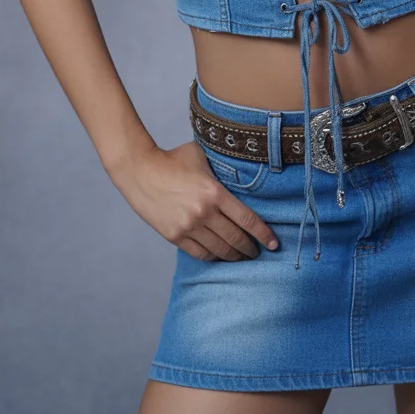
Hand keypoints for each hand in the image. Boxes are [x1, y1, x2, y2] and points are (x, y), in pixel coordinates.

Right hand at [109, 140, 279, 260]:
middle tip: (259, 252)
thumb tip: (239, 175)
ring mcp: (188, 226)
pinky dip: (214, 256)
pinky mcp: (175, 236)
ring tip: (242, 257)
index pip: (247, 219)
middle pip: (236, 239)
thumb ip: (220, 169)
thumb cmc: (173, 159)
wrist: (140, 170)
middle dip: (251, 248)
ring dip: (234, 256)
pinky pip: (200, 253)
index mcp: (214, 192)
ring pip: (219, 250)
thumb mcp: (201, 157)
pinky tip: (220, 255)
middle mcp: (204, 212)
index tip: (274, 243)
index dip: (264, 234)